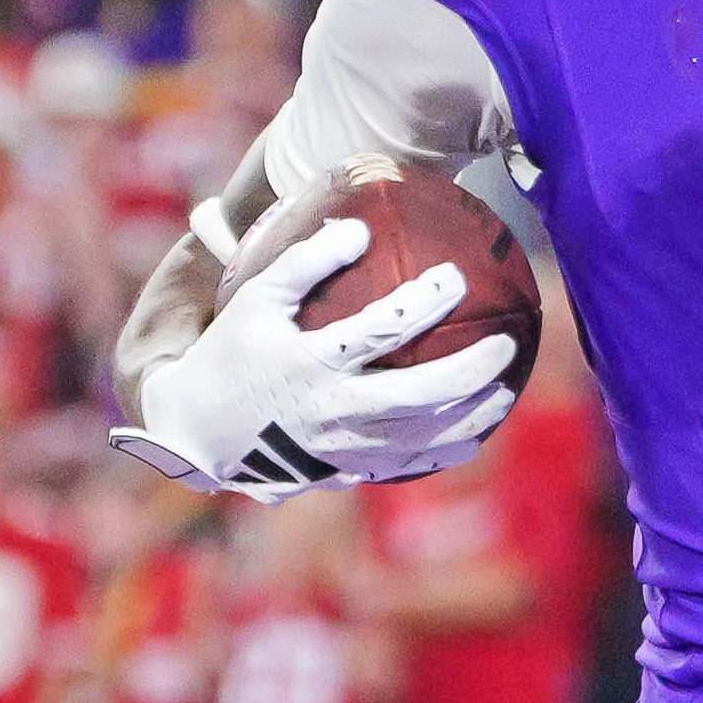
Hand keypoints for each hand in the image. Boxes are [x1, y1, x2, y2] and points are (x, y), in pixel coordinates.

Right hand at [114, 190, 518, 498]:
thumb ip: (305, 262)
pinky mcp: (342, 472)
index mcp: (308, 365)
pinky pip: (405, 464)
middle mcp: (329, 412)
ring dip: (467, 415)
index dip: (421, 302)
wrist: (197, 432)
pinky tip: (474, 432)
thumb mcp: (255, 300)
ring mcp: (339, 450)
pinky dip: (443, 450)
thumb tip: (360, 230)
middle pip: (415, 396)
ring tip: (504, 389)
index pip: (378, 330)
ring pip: (419, 438)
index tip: (453, 275)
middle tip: (505, 345)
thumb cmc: (230, 353)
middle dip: (468, 372)